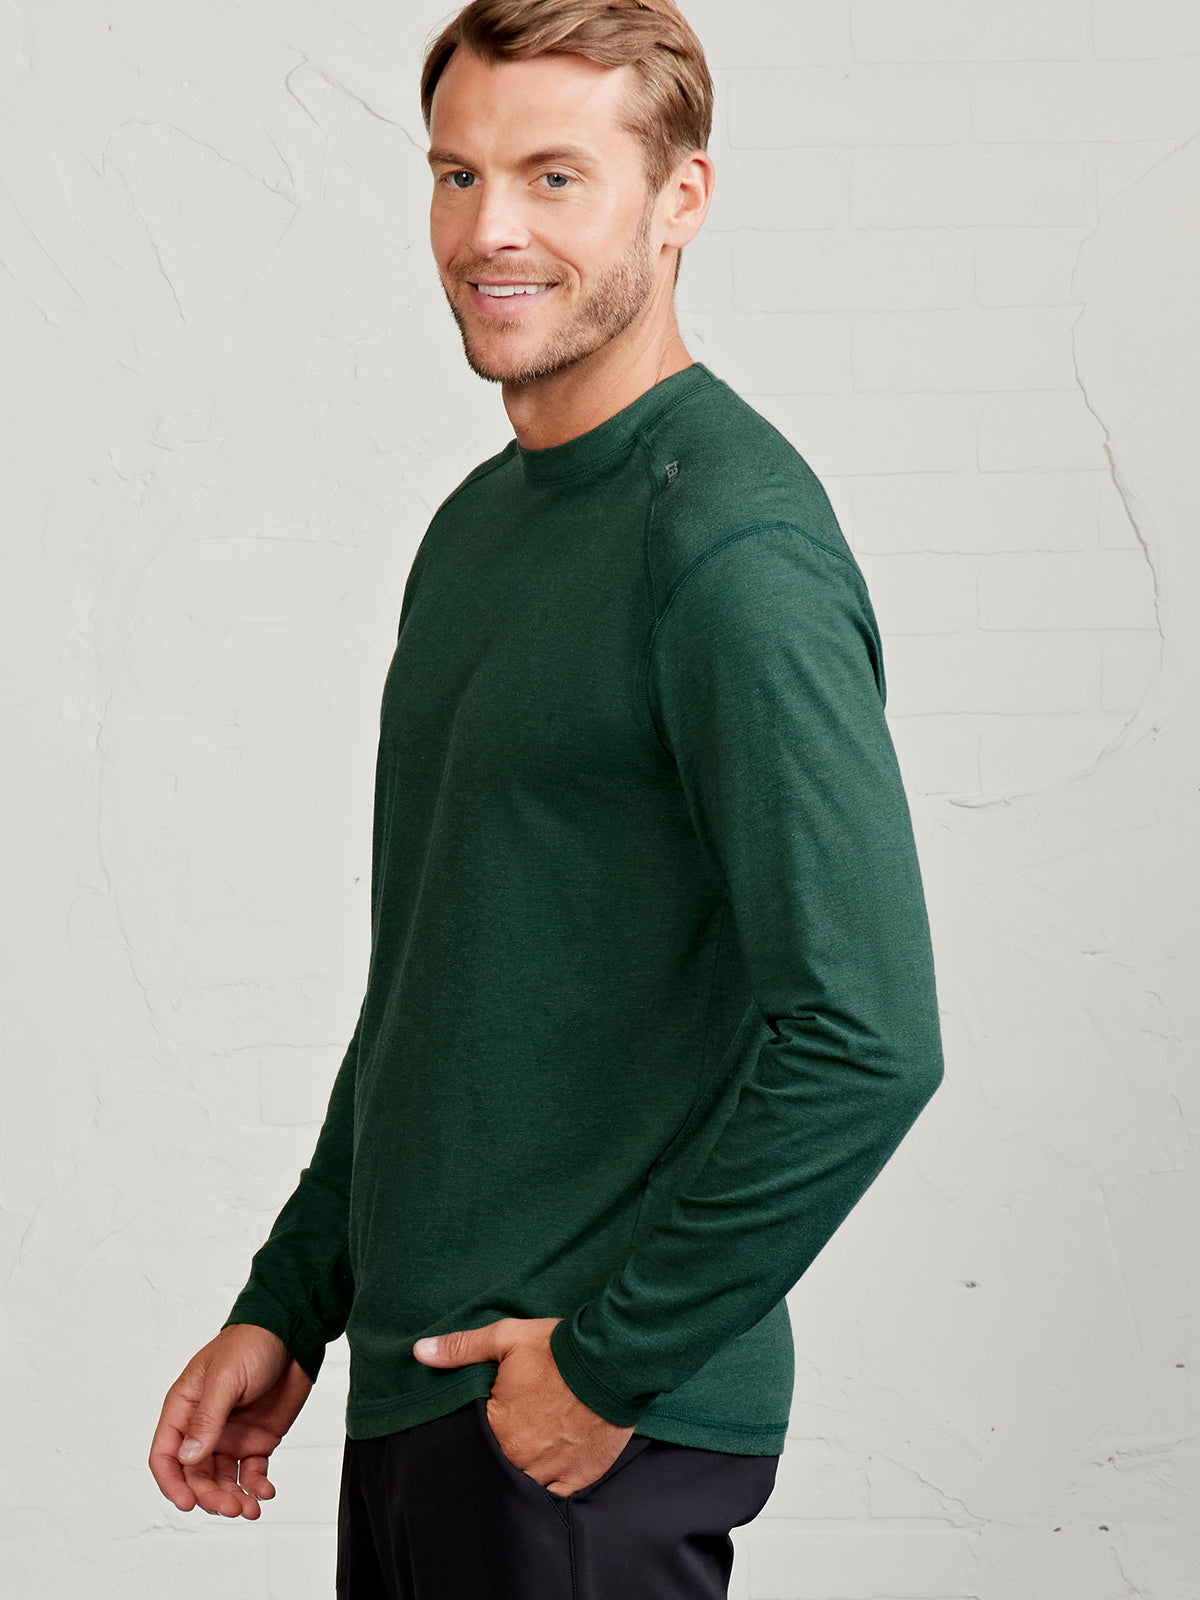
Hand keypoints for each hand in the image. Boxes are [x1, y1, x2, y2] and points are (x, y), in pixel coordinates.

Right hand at [148, 1324, 313, 1518]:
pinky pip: (250, 1473)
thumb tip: (188, 1457)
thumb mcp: (226, 1377)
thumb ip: (208, 1418)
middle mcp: (204, 1426)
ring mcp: (230, 1435)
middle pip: (195, 1475)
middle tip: (230, 1507)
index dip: (171, 1483)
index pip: (165, 1454)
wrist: (293, 1333)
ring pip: (221, 1480)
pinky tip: (264, 1492)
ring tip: (249, 1507)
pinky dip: (254, 1487)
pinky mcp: (256, 1440)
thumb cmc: (252, 1342)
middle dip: (209, 1496)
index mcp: (185, 1407)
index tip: (186, 1503)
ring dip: (232, 1497)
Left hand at [412, 1315, 634, 1496]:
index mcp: (498, 1429)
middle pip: (497, 1468)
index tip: (487, 1422)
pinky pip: (556, 1497)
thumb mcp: (506, 1338)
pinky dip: (549, 1487)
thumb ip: (461, 1348)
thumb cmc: (558, 1350)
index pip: (471, 1445)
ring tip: (528, 1451)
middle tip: (511, 1435)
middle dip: (499, 1455)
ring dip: (521, 1472)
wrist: (612, 1360)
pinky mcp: (580, 1477)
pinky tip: (547, 1470)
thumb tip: (420, 1351)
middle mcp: (522, 1458)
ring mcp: (552, 1472)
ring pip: (524, 1486)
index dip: (476, 1434)